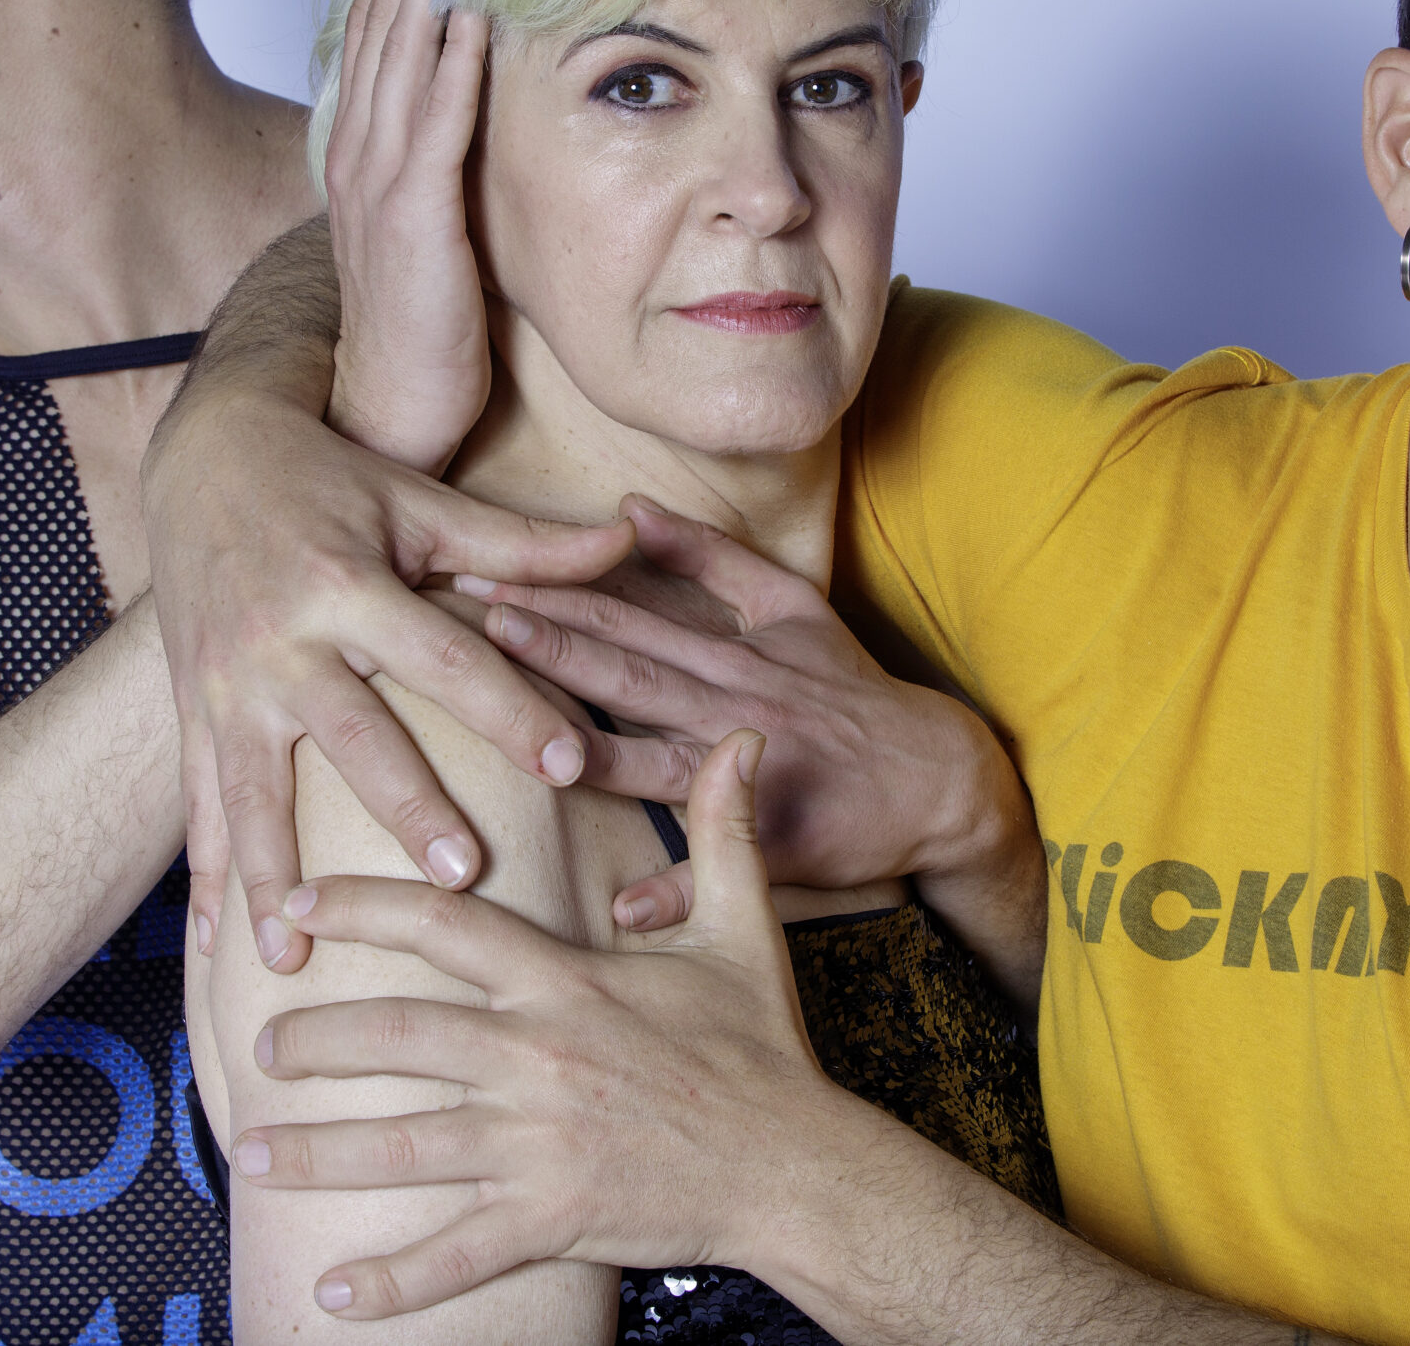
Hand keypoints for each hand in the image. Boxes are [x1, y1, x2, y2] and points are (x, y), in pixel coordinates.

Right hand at [143, 375, 638, 970]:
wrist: (206, 456)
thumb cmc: (335, 480)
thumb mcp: (424, 503)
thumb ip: (524, 540)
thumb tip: (628, 537)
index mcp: (347, 583)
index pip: (444, 657)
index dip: (510, 710)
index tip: (572, 766)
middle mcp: (281, 639)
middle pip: (354, 735)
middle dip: (409, 808)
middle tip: (466, 875)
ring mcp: (227, 684)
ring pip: (255, 789)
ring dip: (277, 872)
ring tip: (299, 956)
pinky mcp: (194, 711)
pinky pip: (198, 805)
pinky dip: (210, 879)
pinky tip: (231, 946)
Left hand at [233, 731, 865, 1317]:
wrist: (799, 1167)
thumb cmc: (765, 1049)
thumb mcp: (745, 929)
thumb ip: (724, 831)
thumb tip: (744, 737)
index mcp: (566, 983)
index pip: (445, 925)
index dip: (363, 907)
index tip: (299, 903)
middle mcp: (538, 1057)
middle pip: (398, 1035)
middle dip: (316, 1039)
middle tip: (260, 1044)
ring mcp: (539, 1143)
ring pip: (404, 1146)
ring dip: (318, 1154)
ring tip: (254, 1151)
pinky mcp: (553, 1218)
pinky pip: (456, 1252)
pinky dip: (392, 1280)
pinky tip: (336, 1293)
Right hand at [322, 0, 492, 475]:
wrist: (392, 402)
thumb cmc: (422, 323)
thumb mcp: (427, 226)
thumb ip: (438, 166)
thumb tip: (472, 119)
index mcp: (365, 154)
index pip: (376, 41)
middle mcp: (361, 157)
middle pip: (380, 30)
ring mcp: (381, 186)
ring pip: (399, 62)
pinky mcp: (413, 221)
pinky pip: (433, 128)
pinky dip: (449, 67)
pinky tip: (467, 16)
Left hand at [461, 498, 1041, 977]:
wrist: (937, 775)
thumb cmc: (850, 689)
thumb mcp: (789, 603)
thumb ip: (708, 554)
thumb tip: (630, 505)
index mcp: (725, 653)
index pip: (624, 613)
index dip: (553, 589)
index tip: (482, 566)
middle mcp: (730, 707)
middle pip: (627, 671)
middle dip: (549, 644)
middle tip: (472, 618)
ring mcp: (749, 775)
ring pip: (654, 761)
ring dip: (587, 751)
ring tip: (522, 745)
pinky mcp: (776, 840)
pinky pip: (720, 868)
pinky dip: (675, 889)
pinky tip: (624, 906)